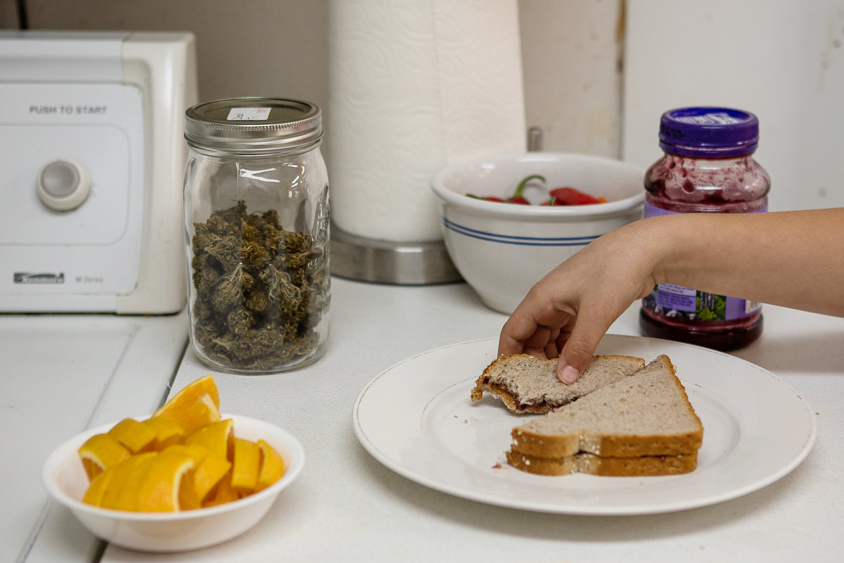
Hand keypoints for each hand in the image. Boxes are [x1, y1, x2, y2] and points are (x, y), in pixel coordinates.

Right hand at [498, 218, 665, 383]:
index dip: (508, 357)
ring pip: (550, 339)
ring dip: (553, 359)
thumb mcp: (596, 314)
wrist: (645, 249)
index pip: (512, 333)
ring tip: (562, 382)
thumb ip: (578, 349)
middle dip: (534, 364)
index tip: (512, 382)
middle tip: (545, 389)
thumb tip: (564, 378)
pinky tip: (577, 366)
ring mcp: (566, 306)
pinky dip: (570, 351)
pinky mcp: (583, 309)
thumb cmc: (615, 268)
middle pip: (530, 340)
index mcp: (541, 299)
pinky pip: (568, 336)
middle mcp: (549, 303)